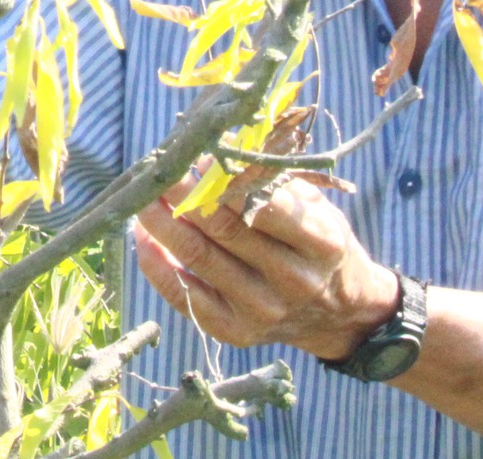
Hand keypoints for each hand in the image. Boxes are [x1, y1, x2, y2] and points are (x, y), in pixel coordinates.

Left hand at [131, 174, 399, 358]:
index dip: (222, 177)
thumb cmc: (320, 245)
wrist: (340, 313)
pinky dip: (157, 264)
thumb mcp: (316, 206)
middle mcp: (292, 280)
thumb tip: (214, 151)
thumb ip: (271, 180)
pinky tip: (144, 237)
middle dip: (181, 193)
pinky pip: (184, 296)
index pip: (263, 204)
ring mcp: (262, 310)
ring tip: (142, 196)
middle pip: (222, 228)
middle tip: (157, 169)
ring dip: (160, 222)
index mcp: (320, 242)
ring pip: (197, 258)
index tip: (197, 155)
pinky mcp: (236, 332)